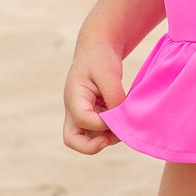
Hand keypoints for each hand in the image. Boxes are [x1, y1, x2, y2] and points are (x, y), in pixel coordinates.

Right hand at [63, 36, 125, 153]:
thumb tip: (121, 118)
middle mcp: (74, 109)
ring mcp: (82, 114)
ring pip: (87, 139)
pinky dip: (111, 131)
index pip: (82, 119)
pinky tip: (124, 118)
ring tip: (124, 123)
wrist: (98, 49)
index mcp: (74, 97)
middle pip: (72, 139)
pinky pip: (98, 132)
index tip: (117, 115)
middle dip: (92, 146)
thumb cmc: (101, 58)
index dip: (101, 123)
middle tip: (111, 138)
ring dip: (106, 137)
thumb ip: (114, 96)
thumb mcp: (109, 73)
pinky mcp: (92, 116)